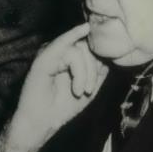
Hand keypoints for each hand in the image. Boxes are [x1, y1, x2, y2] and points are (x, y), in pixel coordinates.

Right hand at [1, 23, 107, 151]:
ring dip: (84, 73)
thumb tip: (110, 51)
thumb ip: (99, 68)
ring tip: (80, 92)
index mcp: (68, 56)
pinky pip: (62, 44)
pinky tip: (83, 29)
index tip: (102, 73)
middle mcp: (58, 51)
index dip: (101, 56)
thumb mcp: (89, 85)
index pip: (90, 46)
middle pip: (86, 46)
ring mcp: (49, 53)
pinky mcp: (42, 59)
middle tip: (89, 90)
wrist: (42, 123)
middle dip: (93, 69)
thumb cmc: (62, 106)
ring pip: (78, 49)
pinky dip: (73, 41)